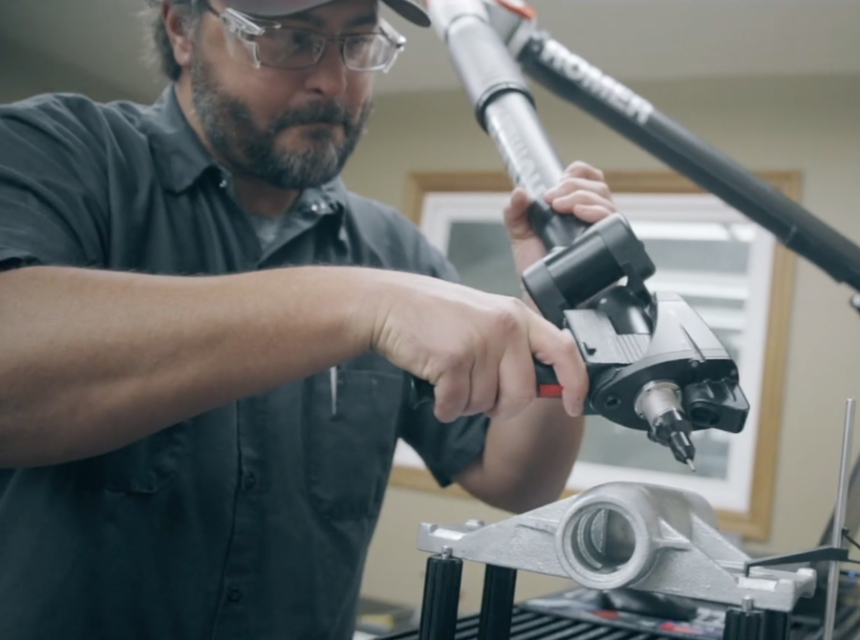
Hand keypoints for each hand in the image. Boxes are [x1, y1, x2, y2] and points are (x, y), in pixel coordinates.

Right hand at [368, 272, 587, 422]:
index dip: (576, 384)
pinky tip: (435, 387)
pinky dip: (444, 407)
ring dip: (465, 403)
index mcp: (518, 315)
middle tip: (476, 394)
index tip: (576, 405)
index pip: (564, 351)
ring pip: (486, 404)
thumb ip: (516, 346)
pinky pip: (457, 406)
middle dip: (499, 407)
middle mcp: (505, 326)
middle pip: (522, 394)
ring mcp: (480, 341)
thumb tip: (545, 385)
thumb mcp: (485, 318)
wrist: (387, 304)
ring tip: (448, 376)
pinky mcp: (453, 359)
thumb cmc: (433, 314)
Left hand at [505, 161, 616, 278]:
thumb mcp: (520, 234)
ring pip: (607, 202)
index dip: (578, 172)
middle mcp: (592, 219)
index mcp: (576, 209)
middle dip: (574, 186)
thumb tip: (520, 191)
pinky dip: (598, 213)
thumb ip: (515, 211)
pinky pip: (614, 223)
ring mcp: (602, 234)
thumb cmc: (536, 268)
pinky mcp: (609, 249)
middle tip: (551, 198)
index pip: (589, 178)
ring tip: (561, 206)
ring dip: (582, 197)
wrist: (540, 298)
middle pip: (599, 187)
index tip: (559, 178)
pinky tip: (580, 214)